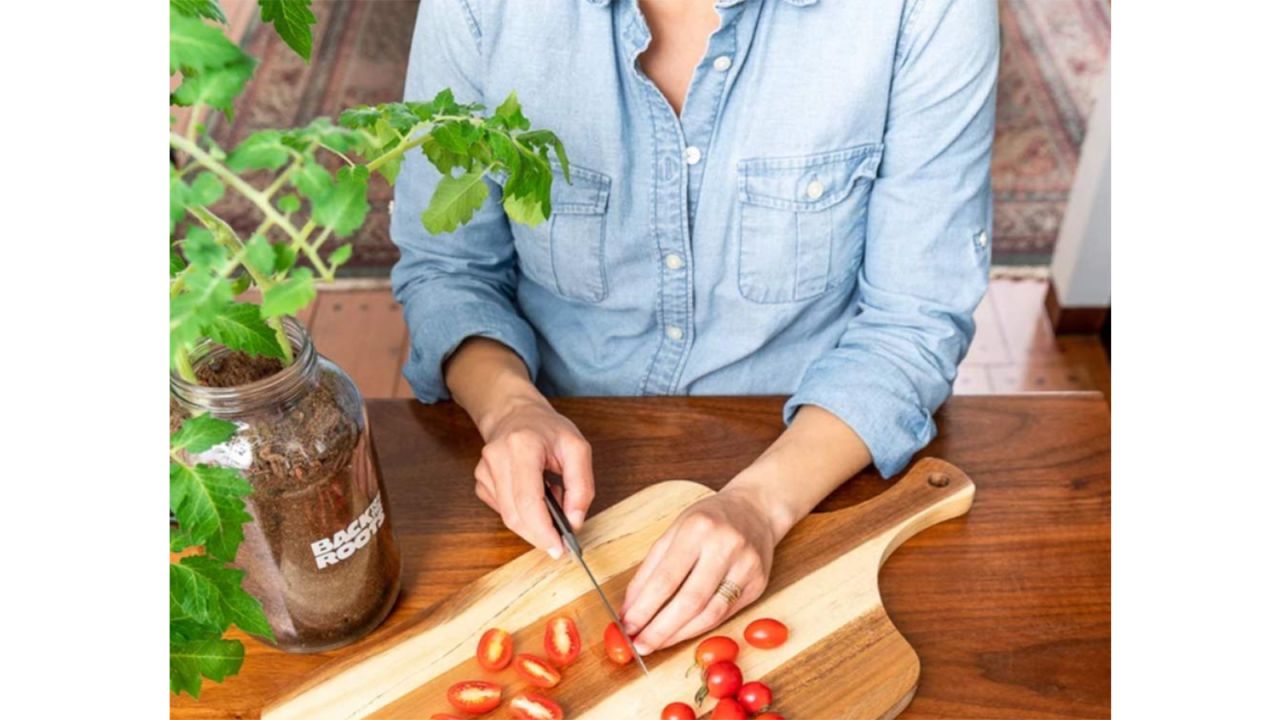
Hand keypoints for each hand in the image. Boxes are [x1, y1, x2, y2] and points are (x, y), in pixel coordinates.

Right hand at [472, 395, 594, 557]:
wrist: (514, 413)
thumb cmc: (547, 429)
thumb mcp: (577, 448)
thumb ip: (582, 486)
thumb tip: (574, 521)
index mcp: (522, 446)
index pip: (527, 500)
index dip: (542, 531)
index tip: (558, 548)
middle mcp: (497, 458)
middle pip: (515, 515)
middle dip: (540, 534)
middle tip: (561, 538)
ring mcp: (484, 471)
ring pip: (508, 517)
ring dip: (533, 521)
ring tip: (550, 497)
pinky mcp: (480, 482)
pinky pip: (503, 511)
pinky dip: (522, 513)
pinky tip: (532, 495)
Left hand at [618, 486, 784, 655]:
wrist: (756, 510)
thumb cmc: (709, 520)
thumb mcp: (674, 531)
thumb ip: (650, 569)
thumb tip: (630, 608)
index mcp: (697, 528)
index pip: (666, 577)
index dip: (645, 607)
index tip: (628, 626)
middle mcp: (725, 547)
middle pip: (690, 600)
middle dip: (661, 629)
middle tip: (641, 646)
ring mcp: (746, 567)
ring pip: (710, 613)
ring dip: (680, 635)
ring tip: (657, 644)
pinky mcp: (758, 585)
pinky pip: (725, 614)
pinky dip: (700, 628)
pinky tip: (682, 633)